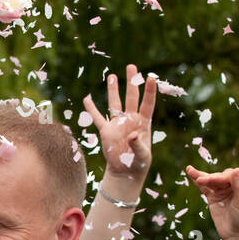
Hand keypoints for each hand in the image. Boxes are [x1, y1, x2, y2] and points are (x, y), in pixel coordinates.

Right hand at [85, 64, 155, 186]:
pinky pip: (98, 118)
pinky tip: (87, 99)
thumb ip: (139, 146)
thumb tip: (134, 134)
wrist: (125, 172)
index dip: (149, 91)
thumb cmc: (138, 164)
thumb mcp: (143, 156)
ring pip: (115, 103)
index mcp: (144, 123)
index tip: (151, 77)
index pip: (147, 103)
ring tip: (113, 76)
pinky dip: (92, 109)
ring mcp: (118, 124)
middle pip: (131, 97)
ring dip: (113, 90)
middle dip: (132, 82)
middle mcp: (131, 119)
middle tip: (132, 67)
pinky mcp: (106, 131)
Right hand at [186, 165, 238, 239]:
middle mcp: (233, 183)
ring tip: (190, 170)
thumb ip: (238, 186)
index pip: (230, 175)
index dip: (221, 177)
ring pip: (210, 181)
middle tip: (201, 181)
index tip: (212, 180)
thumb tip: (236, 169)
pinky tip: (190, 172)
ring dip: (200, 176)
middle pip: (218, 177)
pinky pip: (204, 187)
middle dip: (210, 178)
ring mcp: (222, 190)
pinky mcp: (213, 196)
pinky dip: (197, 181)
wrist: (235, 234)